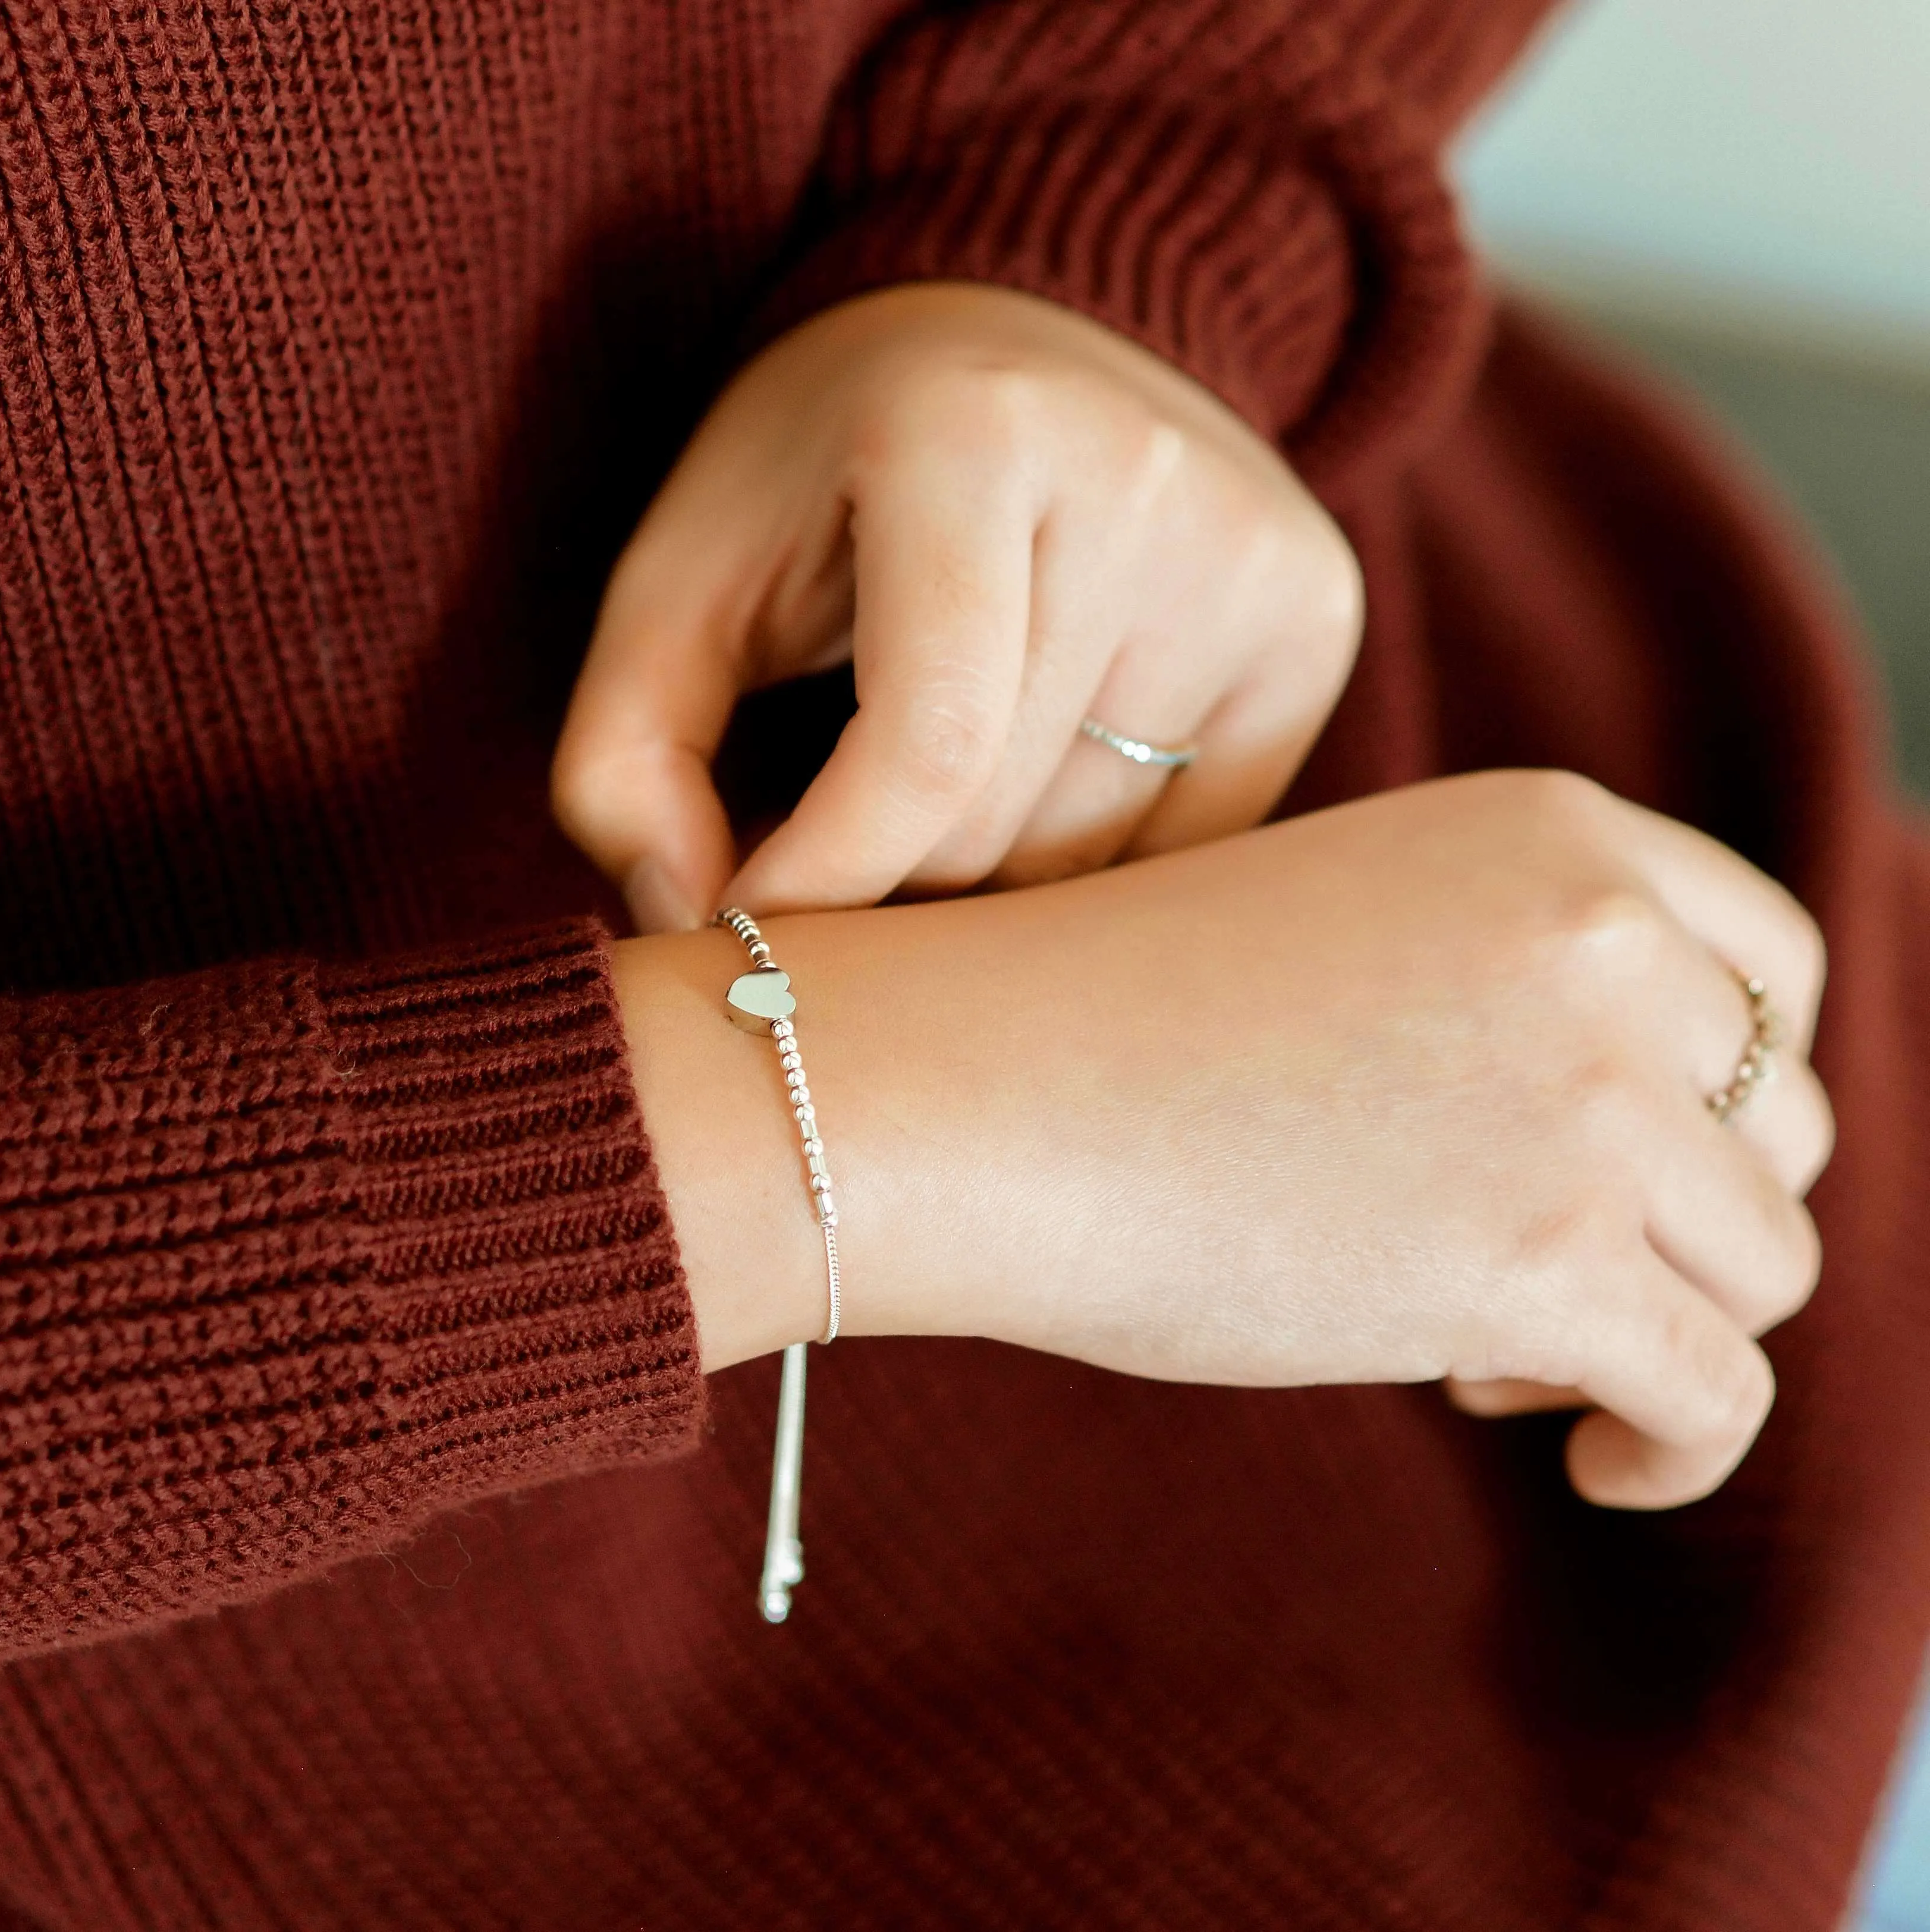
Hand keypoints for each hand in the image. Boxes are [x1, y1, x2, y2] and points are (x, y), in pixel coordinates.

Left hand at [554, 282, 1361, 926]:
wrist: (1018, 347)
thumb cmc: (826, 474)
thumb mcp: (682, 577)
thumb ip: (625, 757)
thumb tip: (694, 932)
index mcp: (974, 436)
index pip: (924, 753)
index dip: (823, 882)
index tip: (748, 923)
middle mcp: (1148, 486)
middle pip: (1000, 823)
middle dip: (886, 876)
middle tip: (828, 836)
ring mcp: (1253, 561)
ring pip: (1088, 861)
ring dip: (980, 880)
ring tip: (929, 791)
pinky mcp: (1311, 628)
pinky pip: (1182, 852)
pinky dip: (1080, 863)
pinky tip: (1035, 778)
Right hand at [618, 771, 1830, 1508]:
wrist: (969, 1088)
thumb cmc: (1110, 1023)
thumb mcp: (1351, 933)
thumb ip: (1510, 987)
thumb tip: (1641, 1149)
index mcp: (1554, 833)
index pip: (1772, 968)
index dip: (1732, 1088)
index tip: (1645, 1161)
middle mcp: (1606, 945)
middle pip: (1780, 1127)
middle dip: (1682, 1215)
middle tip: (1525, 1261)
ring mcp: (1589, 1100)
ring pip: (1763, 1265)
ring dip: (1655, 1319)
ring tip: (1494, 1343)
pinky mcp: (1545, 1258)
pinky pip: (1721, 1393)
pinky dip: (1676, 1444)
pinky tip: (1592, 1463)